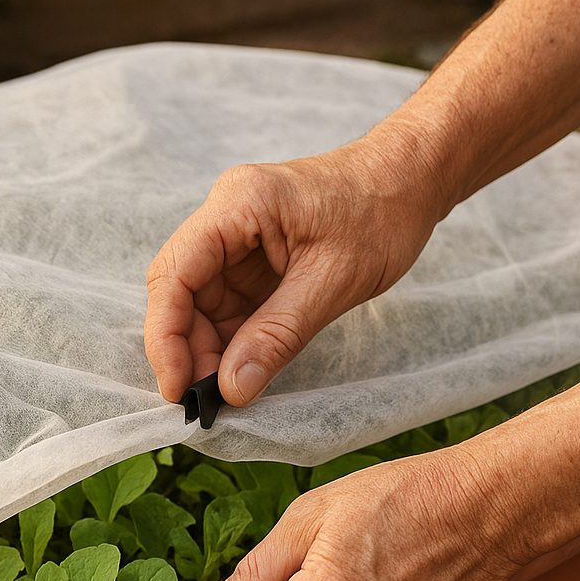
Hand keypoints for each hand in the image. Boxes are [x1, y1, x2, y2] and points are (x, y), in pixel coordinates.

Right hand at [143, 137, 444, 405]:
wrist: (414, 179)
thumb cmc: (383, 212)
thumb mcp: (334, 279)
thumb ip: (278, 335)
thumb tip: (231, 389)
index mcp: (238, 205)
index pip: (174, 273)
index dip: (166, 335)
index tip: (177, 387)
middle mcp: (225, 219)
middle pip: (179, 293)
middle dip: (187, 349)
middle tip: (205, 401)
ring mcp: (236, 241)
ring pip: (199, 306)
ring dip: (207, 351)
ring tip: (225, 393)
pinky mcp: (251, 262)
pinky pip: (227, 308)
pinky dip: (230, 344)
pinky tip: (240, 372)